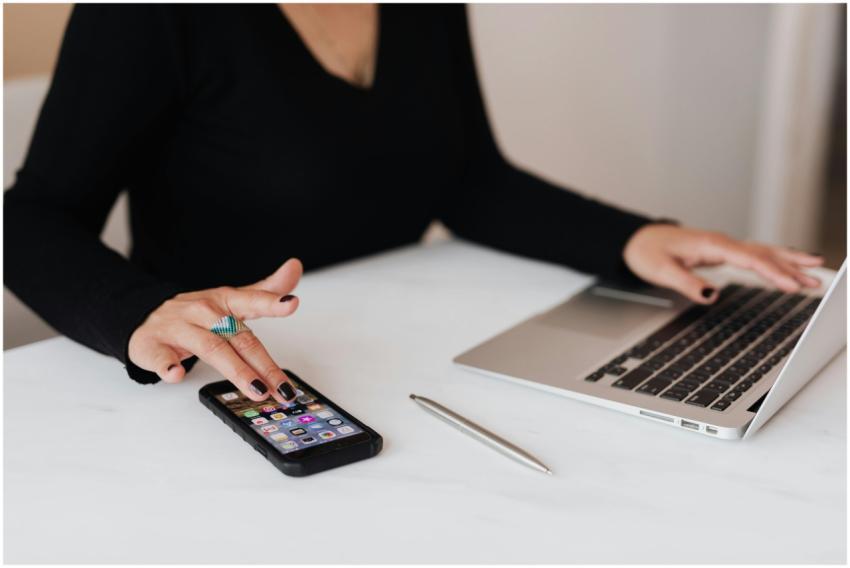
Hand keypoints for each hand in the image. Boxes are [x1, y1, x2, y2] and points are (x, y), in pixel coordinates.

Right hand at [128, 258, 302, 402]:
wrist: (144, 316)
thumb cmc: (195, 314)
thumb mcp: (231, 299)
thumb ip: (265, 291)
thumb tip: (295, 267)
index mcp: (224, 301)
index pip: (251, 301)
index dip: (272, 302)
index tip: (291, 303)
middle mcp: (203, 313)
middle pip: (238, 338)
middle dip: (264, 365)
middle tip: (283, 388)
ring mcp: (178, 329)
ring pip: (211, 348)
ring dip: (235, 371)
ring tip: (256, 389)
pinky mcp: (153, 346)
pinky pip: (161, 357)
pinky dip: (168, 366)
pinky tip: (176, 374)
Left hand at [623, 224, 823, 303]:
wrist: (637, 240)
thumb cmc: (647, 252)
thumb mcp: (661, 271)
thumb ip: (686, 283)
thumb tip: (711, 295)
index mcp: (710, 245)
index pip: (749, 259)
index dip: (772, 272)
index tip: (791, 285)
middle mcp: (721, 243)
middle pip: (763, 254)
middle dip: (791, 268)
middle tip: (816, 281)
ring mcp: (723, 246)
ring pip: (762, 252)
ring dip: (789, 262)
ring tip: (815, 270)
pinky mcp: (722, 252)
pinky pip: (754, 254)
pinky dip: (775, 259)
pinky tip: (790, 264)